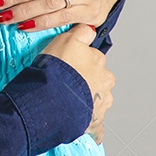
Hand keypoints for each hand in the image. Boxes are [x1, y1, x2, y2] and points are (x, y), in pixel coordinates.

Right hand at [40, 24, 115, 143]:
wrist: (50, 98)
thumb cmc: (57, 70)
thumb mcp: (67, 40)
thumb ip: (81, 33)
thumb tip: (90, 28)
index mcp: (101, 65)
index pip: (95, 60)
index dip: (81, 62)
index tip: (70, 66)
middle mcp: (105, 85)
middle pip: (98, 81)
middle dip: (87, 83)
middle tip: (68, 84)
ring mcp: (100, 105)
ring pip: (96, 101)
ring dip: (87, 102)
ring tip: (68, 102)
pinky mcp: (93, 124)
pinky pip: (95, 126)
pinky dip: (90, 126)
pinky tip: (79, 123)